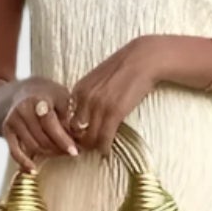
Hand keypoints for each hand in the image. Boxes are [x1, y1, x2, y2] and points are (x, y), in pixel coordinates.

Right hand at [3, 77, 78, 173]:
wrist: (26, 91)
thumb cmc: (50, 97)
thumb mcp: (63, 97)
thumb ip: (70, 115)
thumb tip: (79, 136)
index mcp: (38, 99)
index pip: (50, 124)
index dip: (63, 139)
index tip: (74, 151)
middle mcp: (23, 109)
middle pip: (42, 138)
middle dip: (58, 148)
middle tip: (71, 152)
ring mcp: (13, 120)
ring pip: (33, 147)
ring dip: (48, 154)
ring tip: (60, 153)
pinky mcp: (7, 130)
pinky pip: (14, 151)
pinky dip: (24, 162)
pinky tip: (33, 170)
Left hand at [65, 37, 157, 155]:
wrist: (143, 59)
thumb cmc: (123, 68)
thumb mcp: (98, 78)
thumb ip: (89, 93)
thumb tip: (86, 112)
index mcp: (79, 89)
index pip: (68, 118)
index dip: (73, 130)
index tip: (80, 136)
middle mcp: (85, 98)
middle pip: (76, 130)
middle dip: (80, 141)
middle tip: (87, 147)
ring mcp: (99, 106)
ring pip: (89, 137)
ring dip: (93, 146)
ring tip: (98, 149)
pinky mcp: (114, 113)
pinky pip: (104, 137)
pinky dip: (104, 147)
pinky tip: (106, 150)